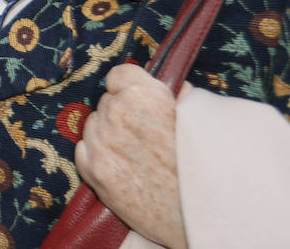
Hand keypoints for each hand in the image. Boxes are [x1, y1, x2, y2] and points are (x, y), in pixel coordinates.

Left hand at [75, 64, 186, 248]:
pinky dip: (97, 156)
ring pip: (94, 126)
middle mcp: (117, 113)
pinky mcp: (93, 171)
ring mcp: (102, 142)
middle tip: (144, 136)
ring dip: (108, 136)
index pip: (119, 75)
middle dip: (121, 115)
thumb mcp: (200, 118)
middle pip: (107, 103)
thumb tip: (169, 85)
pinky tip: (121, 168)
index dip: (129, 88)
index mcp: (143, 94)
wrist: (202, 214)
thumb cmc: (206, 165)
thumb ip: (178, 95)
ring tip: (135, 156)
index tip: (138, 101)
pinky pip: (84, 150)